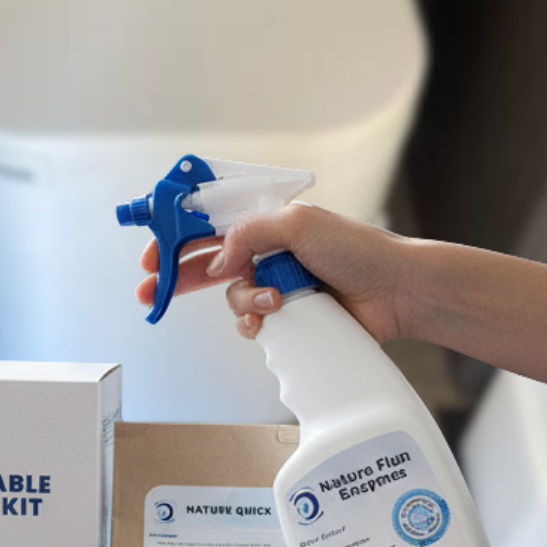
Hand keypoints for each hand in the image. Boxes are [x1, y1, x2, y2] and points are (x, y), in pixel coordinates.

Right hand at [136, 203, 416, 343]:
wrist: (396, 291)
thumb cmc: (357, 249)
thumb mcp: (297, 223)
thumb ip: (248, 234)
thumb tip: (218, 260)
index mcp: (267, 223)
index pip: (210, 225)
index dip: (177, 238)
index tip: (151, 254)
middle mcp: (267, 252)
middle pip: (207, 263)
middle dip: (177, 277)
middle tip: (150, 291)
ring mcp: (276, 285)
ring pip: (231, 296)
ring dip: (242, 301)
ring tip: (270, 301)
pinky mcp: (288, 316)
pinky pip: (252, 322)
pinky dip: (254, 322)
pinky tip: (268, 320)